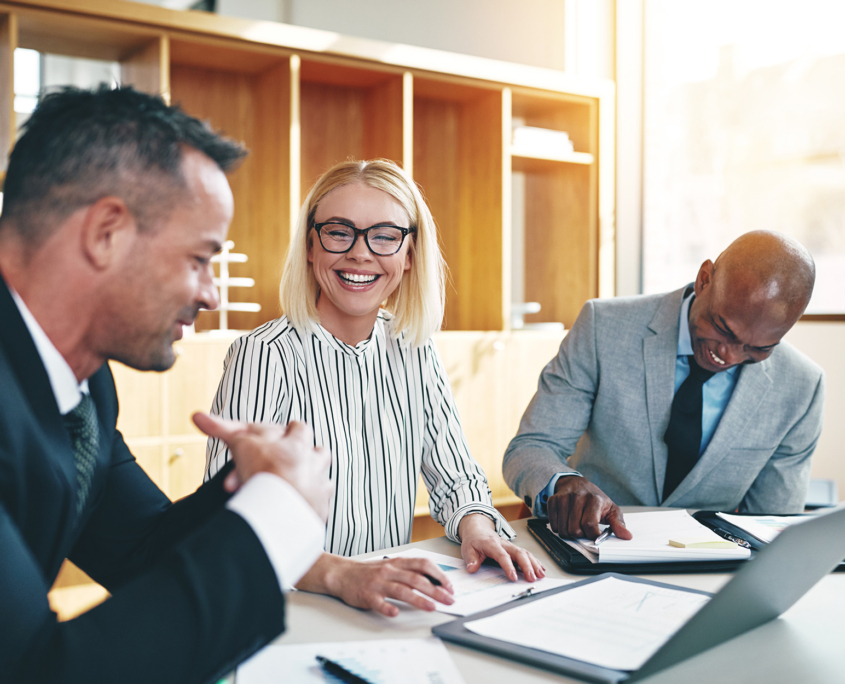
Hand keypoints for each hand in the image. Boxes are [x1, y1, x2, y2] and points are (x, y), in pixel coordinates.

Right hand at [193, 412, 332, 521]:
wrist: (283, 515)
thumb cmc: (266, 474)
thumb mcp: (242, 446)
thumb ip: (224, 429)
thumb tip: (196, 416)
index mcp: (300, 445)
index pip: (298, 428)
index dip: (285, 432)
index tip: (273, 440)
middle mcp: (316, 465)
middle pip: (318, 452)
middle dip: (301, 457)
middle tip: (276, 466)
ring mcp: (320, 490)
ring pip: (321, 480)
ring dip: (305, 482)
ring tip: (282, 490)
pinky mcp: (319, 514)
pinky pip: (318, 507)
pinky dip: (305, 508)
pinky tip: (289, 512)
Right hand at [296, 553, 455, 616]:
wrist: (342, 574)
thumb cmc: (369, 572)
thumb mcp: (391, 566)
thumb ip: (409, 571)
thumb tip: (434, 581)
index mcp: (398, 563)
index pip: (423, 565)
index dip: (439, 575)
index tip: (449, 586)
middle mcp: (390, 571)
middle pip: (417, 579)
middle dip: (436, 590)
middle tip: (449, 600)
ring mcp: (378, 583)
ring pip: (402, 590)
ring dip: (418, 599)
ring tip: (431, 607)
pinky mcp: (367, 595)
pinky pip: (378, 602)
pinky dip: (387, 608)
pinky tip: (395, 613)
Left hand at [458, 513, 544, 581]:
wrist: (478, 530)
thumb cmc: (474, 541)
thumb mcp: (467, 549)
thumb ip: (471, 559)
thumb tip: (472, 568)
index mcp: (492, 544)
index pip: (502, 555)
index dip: (509, 566)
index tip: (514, 577)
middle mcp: (504, 544)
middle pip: (519, 553)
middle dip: (527, 566)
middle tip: (532, 578)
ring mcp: (510, 546)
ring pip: (525, 553)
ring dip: (534, 564)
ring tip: (540, 575)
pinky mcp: (514, 549)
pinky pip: (526, 554)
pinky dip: (534, 561)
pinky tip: (540, 569)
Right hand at [547, 476, 631, 540]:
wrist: (577, 483)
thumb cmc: (595, 499)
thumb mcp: (611, 509)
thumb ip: (618, 523)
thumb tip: (627, 536)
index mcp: (594, 499)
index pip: (589, 525)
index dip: (592, 536)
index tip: (595, 536)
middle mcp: (577, 497)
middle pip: (574, 530)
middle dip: (580, 535)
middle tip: (584, 528)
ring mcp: (563, 498)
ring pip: (562, 529)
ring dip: (569, 532)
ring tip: (575, 524)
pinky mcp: (553, 500)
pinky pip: (553, 525)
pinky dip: (559, 527)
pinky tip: (566, 521)